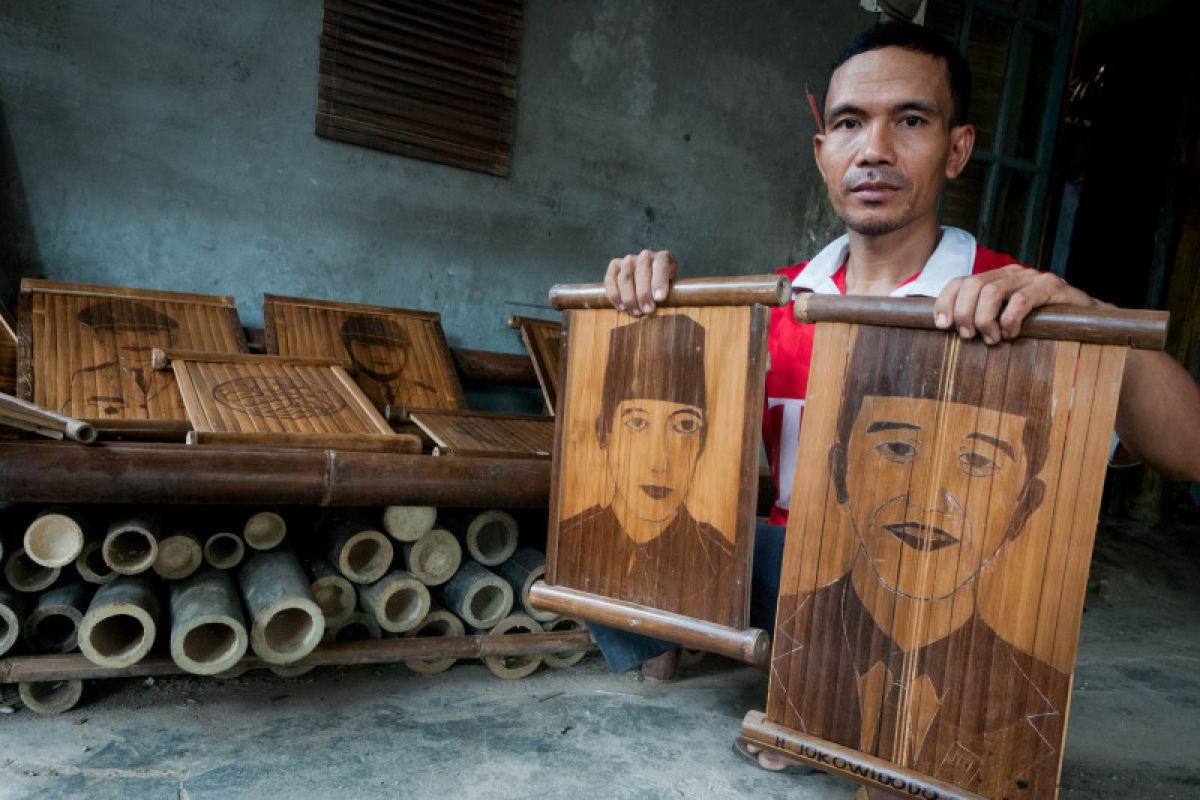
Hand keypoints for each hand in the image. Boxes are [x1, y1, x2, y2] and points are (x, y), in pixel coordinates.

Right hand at [604, 249, 676, 315]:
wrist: (649, 281)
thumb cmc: (662, 287)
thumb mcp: (672, 287)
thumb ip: (669, 290)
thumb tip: (659, 299)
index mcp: (662, 257)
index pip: (661, 265)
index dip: (660, 281)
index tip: (659, 298)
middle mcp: (645, 256)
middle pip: (641, 272)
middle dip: (644, 294)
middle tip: (648, 310)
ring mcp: (628, 260)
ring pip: (625, 278)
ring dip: (629, 298)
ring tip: (636, 312)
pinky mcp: (614, 266)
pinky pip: (610, 281)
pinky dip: (615, 296)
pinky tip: (622, 307)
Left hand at [933, 264, 1101, 344]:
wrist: (1088, 321)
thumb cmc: (1041, 325)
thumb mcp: (1005, 323)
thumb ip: (982, 322)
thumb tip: (948, 332)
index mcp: (996, 280)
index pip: (961, 281)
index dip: (945, 301)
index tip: (941, 324)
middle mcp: (1011, 274)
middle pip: (972, 284)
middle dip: (964, 313)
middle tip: (968, 336)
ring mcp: (1032, 278)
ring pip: (992, 290)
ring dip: (985, 318)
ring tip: (992, 338)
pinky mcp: (1052, 286)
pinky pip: (1022, 299)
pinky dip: (1010, 319)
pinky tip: (1011, 334)